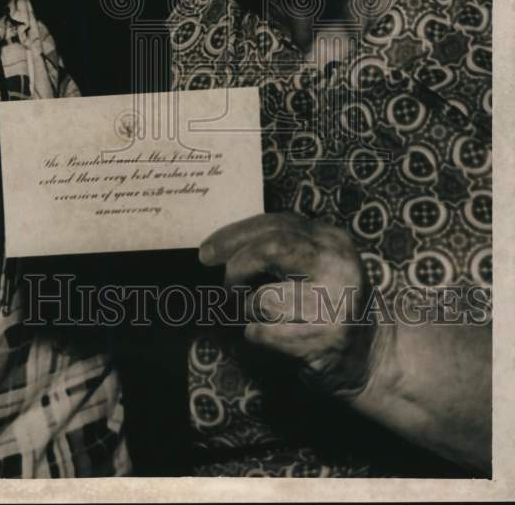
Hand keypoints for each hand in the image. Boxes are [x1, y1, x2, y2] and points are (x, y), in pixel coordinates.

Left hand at [200, 211, 377, 397]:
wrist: (372, 356)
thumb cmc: (327, 304)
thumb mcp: (315, 263)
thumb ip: (280, 247)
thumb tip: (218, 248)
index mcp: (331, 239)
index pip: (275, 224)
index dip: (234, 235)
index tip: (207, 251)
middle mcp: (336, 265)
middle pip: (270, 249)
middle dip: (236, 266)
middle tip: (226, 285)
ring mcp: (334, 302)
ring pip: (262, 299)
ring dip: (249, 311)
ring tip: (264, 317)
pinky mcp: (326, 338)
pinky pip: (266, 332)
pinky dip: (257, 335)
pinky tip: (274, 337)